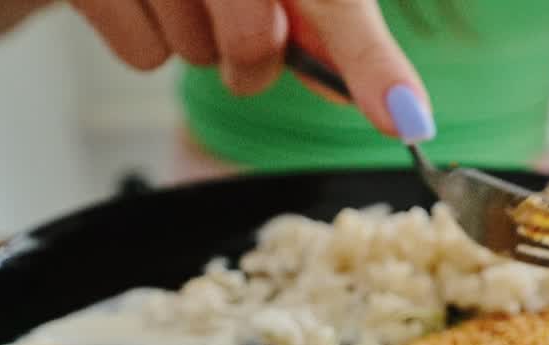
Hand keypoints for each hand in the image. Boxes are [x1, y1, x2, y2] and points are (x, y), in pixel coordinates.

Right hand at [69, 0, 432, 139]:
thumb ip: (325, 21)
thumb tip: (388, 101)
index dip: (372, 60)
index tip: (407, 119)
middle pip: (254, 36)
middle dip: (252, 56)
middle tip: (237, 31)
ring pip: (197, 50)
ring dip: (193, 42)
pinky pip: (144, 54)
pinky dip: (142, 41)